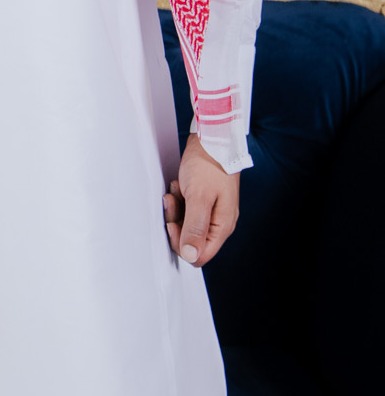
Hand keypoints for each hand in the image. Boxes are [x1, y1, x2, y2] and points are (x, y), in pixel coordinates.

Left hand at [163, 135, 239, 267]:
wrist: (213, 140)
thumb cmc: (208, 166)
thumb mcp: (198, 198)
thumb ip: (194, 228)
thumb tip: (191, 256)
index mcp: (222, 226)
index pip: (200, 255)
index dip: (182, 245)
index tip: (172, 225)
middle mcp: (219, 223)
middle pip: (191, 240)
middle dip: (176, 223)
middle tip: (172, 201)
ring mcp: (212, 212)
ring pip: (186, 225)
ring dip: (176, 209)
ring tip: (176, 190)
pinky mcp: (204, 201)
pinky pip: (187, 211)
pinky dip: (180, 200)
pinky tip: (179, 186)